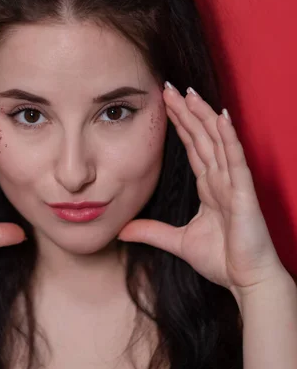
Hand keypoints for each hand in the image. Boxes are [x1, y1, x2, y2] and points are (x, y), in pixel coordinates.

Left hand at [117, 82, 285, 299]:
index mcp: (208, 186)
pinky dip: (228, 138)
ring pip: (216, 141)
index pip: (191, 147)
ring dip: (204, 116)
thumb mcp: (178, 241)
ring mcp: (233, 182)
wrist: (246, 281)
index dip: (179, 124)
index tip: (165, 104)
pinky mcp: (243, 192)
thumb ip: (151, 232)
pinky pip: (235, 159)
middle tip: (170, 87)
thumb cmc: (222, 260)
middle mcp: (220, 178)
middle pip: (201, 137)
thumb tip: (122, 230)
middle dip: (186, 111)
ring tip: (190, 93)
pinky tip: (221, 118)